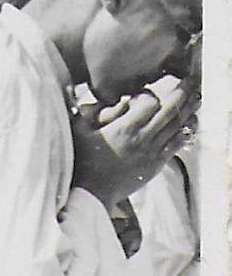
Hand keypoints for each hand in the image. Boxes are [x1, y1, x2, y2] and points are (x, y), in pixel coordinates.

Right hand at [71, 86, 197, 206]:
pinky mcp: (156, 164)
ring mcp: (152, 152)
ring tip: (196, 98)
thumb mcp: (80, 131)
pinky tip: (191, 122)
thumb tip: (119, 99)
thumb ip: (97, 111)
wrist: (90, 192)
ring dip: (189, 110)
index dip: (147, 95)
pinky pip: (177, 144)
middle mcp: (143, 138)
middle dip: (180, 94)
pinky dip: (186, 131)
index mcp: (124, 128)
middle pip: (170, 111)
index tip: (138, 96)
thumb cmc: (81, 160)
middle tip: (187, 82)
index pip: (149, 103)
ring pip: (177, 126)